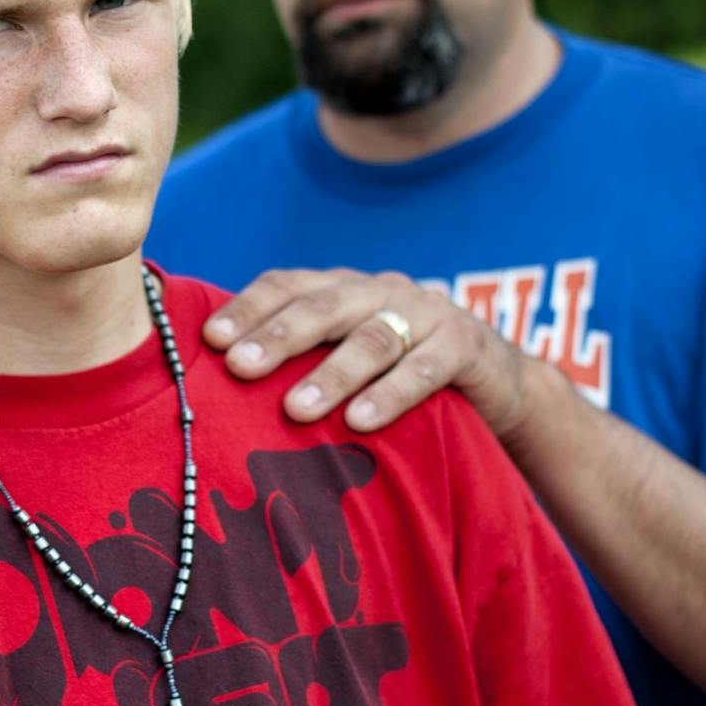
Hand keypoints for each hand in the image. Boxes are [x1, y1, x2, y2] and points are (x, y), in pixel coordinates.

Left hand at [203, 267, 539, 438]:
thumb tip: (214, 384)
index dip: (248, 308)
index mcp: (342, 288)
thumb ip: (298, 357)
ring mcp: (426, 314)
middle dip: (279, 336)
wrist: (495, 380)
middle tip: (239, 367)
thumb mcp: (346, 355)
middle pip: (323, 306)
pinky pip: (426, 370)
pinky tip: (361, 421)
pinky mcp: (466, 346)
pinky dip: (391, 395)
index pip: (287, 285)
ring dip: (331, 374)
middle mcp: (379, 291)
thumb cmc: (397, 371)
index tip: (210, 341)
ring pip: (372, 339)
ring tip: (295, 409)